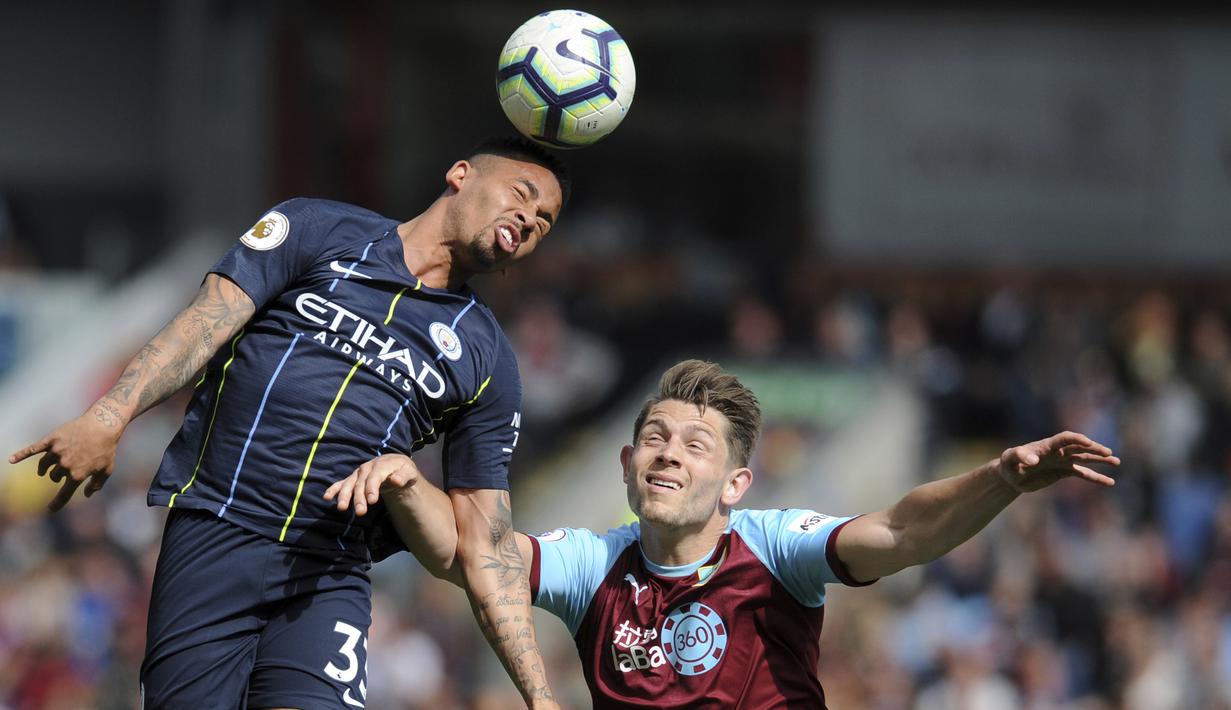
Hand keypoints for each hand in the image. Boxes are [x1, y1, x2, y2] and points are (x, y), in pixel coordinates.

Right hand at [9, 404, 124, 511]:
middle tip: (62, 473)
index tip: (50, 510)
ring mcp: (57, 451)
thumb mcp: (107, 469)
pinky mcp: (51, 439)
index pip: (63, 494)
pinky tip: (12, 460)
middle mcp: (65, 464)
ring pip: (44, 465)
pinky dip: (21, 455)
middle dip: (57, 477)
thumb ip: (97, 484)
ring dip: (44, 469)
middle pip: (54, 476)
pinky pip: (33, 449)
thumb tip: (86, 495)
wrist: (103, 424)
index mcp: (78, 475)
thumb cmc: (107, 448)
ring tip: (44, 471)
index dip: (56, 504)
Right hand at [324, 453, 421, 515]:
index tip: (372, 501)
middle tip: (361, 512)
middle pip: (361, 482)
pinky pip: (342, 483)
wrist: (395, 465)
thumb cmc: (403, 471)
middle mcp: (368, 468)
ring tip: (341, 508)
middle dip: (359, 497)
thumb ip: (403, 476)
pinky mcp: (354, 478)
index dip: (372, 487)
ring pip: (350, 484)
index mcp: (382, 464)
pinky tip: (326, 497)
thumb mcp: (409, 473)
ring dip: (344, 495)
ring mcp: (359, 473)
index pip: (375, 476)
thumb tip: (395, 480)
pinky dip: (334, 489)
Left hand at [997, 431, 1119, 492]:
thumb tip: (1033, 460)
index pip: (1065, 439)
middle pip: (1080, 447)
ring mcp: (1062, 461)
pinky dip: (1096, 478)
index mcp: (1047, 446)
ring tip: (1116, 462)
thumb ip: (1020, 456)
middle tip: (1109, 453)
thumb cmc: (1008, 464)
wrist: (1010, 475)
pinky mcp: (1063, 472)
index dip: (1077, 440)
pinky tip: (1110, 482)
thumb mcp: (1010, 459)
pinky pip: (1083, 473)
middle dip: (1094, 449)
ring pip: (1085, 458)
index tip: (1089, 443)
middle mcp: (1058, 451)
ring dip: (1100, 460)